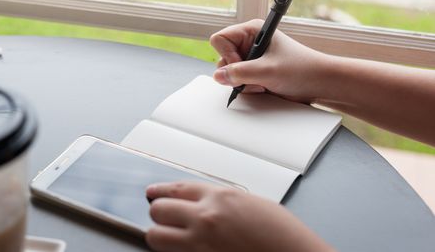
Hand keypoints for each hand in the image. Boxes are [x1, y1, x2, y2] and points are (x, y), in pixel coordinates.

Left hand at [145, 181, 333, 251]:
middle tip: (162, 216)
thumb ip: (221, 200)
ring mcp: (200, 244)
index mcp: (219, 197)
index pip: (176, 188)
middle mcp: (205, 218)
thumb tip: (203, 203)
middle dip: (158, 213)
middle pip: (158, 210)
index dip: (160, 190)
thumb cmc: (281, 234)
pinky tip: (183, 249)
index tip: (153, 193)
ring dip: (159, 235)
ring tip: (167, 236)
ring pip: (156, 236)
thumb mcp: (250, 203)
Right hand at [210, 19, 328, 102]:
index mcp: (252, 30)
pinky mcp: (255, 72)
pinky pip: (239, 81)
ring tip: (263, 83)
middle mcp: (249, 42)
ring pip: (230, 73)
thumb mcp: (267, 71)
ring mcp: (252, 58)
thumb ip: (239, 73)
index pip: (220, 39)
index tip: (242, 64)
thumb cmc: (302, 69)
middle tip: (255, 77)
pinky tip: (263, 87)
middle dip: (236, 73)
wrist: (321, 84)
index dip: (227, 55)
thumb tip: (218, 76)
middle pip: (223, 58)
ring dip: (243, 83)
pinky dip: (248, 88)